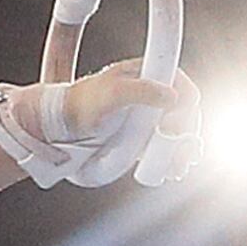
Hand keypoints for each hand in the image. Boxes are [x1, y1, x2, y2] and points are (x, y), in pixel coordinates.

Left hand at [0, 57, 196, 188]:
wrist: (59, 129)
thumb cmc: (80, 105)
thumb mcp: (109, 94)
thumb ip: (140, 91)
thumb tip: (172, 96)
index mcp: (145, 74)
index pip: (180, 84)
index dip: (186, 104)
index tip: (176, 124)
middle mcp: (150, 95)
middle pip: (184, 113)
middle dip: (187, 134)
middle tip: (182, 153)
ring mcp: (147, 118)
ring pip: (178, 134)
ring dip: (183, 151)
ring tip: (176, 167)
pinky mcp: (141, 139)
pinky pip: (165, 149)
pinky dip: (172, 160)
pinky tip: (170, 170)